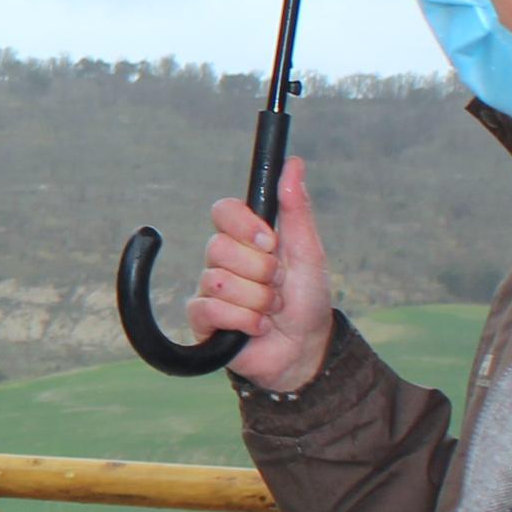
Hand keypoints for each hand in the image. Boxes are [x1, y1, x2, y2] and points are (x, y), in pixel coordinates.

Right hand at [192, 157, 335, 396]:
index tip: (271, 243)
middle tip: (278, 286)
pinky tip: (257, 328)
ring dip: (258, 301)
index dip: (244, 226)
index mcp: (245, 238)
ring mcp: (209, 289)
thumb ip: (297, 209)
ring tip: (271, 311)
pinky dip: (244, 321)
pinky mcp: (202, 320)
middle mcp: (222, 260)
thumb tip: (294, 162)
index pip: (223, 210)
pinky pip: (210, 310)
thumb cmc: (307, 299)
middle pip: (219, 247)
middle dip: (261, 272)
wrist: (305, 349)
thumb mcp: (309, 252)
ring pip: (219, 282)